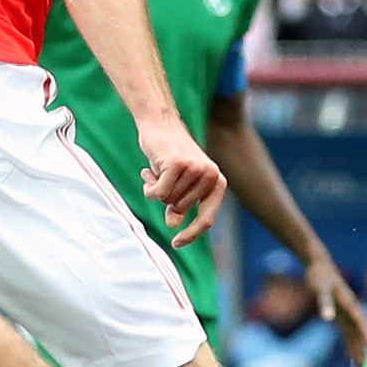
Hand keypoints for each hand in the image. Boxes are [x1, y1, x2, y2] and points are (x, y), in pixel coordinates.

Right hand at [140, 119, 226, 243]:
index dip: (191, 234)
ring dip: (156, 188)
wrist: (160, 123)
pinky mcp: (178, 164)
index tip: (176, 244)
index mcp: (217, 182)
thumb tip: (174, 223)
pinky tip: (149, 171)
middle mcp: (211, 175)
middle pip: (179, 209)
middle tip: (163, 176)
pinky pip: (158, 193)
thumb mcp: (179, 184)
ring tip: (158, 169)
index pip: (207, 219)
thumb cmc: (170, 155)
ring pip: (167, 201)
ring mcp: (196, 169)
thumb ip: (181, 204)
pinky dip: (149, 187)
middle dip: (166, 198)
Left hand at [303, 254, 366, 366]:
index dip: (366, 337)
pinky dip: (350, 344)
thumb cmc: (320, 277)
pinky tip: (352, 355)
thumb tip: (328, 318)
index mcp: (350, 304)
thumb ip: (325, 303)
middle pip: (360, 333)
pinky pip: (348, 333)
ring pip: (355, 335)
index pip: (361, 324)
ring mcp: (347, 313)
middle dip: (364, 350)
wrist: (319, 265)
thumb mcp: (321, 289)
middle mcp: (351, 310)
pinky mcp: (341, 314)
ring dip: (358, 350)